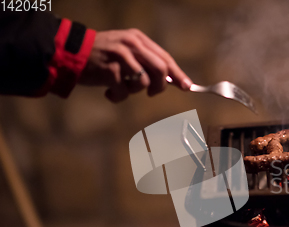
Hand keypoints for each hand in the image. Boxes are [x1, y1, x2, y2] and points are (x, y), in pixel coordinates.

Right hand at [78, 29, 192, 101]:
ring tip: (120, 88)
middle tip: (152, 93)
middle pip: (160, 69)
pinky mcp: (110, 70)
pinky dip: (118, 97)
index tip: (188, 86)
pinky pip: (124, 92)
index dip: (177, 74)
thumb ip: (147, 61)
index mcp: (138, 39)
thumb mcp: (126, 50)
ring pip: (144, 83)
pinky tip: (108, 92)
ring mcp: (121, 57)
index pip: (164, 57)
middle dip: (160, 86)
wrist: (72, 52)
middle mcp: (131, 45)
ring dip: (133, 92)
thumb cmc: (103, 56)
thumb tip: (172, 80)